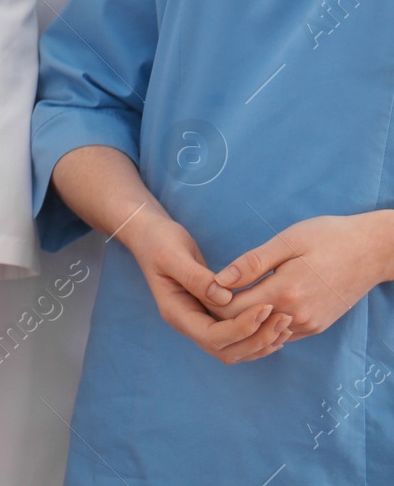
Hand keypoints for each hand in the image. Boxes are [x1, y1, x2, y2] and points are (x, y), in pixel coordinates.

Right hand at [117, 212, 288, 363]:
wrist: (150, 237)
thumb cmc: (160, 242)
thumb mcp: (172, 254)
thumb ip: (195, 277)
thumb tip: (224, 298)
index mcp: (176, 312)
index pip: (213, 337)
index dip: (241, 327)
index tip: (266, 307)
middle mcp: (188, 324)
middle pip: (226, 351)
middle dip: (257, 340)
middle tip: (284, 319)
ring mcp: (199, 323)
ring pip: (234, 351)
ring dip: (261, 342)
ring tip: (285, 324)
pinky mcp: (210, 317)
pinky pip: (237, 339)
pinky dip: (258, 337)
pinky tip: (276, 325)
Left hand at [209, 212, 393, 342]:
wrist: (372, 251)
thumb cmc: (328, 237)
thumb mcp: (287, 241)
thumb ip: (252, 263)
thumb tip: (218, 280)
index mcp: (285, 292)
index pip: (232, 310)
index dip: (211, 301)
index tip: (199, 287)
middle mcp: (296, 316)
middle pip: (244, 325)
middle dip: (221, 312)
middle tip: (204, 295)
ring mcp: (309, 325)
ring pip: (262, 332)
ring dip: (242, 320)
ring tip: (224, 299)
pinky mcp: (316, 326)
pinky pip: (280, 333)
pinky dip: (262, 323)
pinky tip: (251, 306)